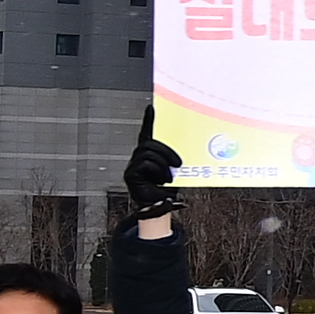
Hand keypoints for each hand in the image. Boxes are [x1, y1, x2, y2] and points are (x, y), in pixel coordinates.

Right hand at [123, 106, 180, 224]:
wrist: (159, 206)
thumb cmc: (167, 190)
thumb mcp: (173, 171)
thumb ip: (173, 161)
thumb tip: (184, 153)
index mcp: (149, 155)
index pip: (146, 134)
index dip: (148, 120)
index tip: (151, 107)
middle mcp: (138, 158)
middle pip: (150, 144)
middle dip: (167, 152)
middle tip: (178, 164)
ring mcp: (133, 165)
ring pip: (148, 153)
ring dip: (163, 164)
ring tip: (169, 177)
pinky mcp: (130, 174)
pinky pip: (146, 164)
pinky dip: (157, 171)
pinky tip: (161, 180)